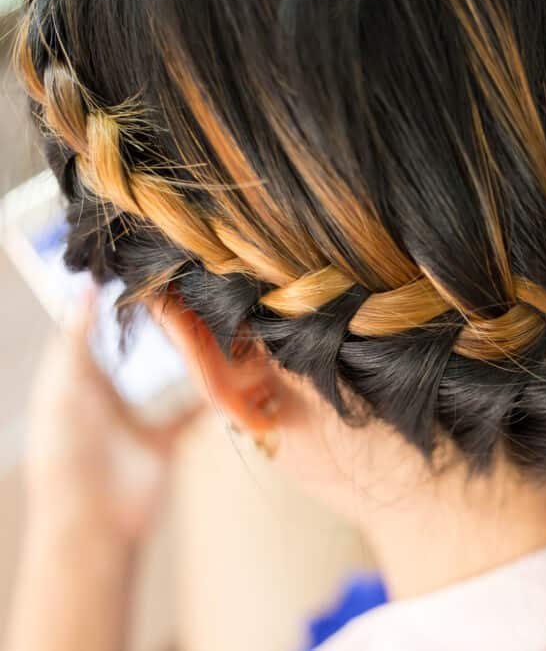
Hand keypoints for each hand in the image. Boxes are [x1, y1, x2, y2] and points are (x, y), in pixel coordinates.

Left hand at [24, 290, 197, 548]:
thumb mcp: (65, 384)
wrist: (92, 518)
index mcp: (78, 377)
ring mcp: (138, 417)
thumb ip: (77, 337)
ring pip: (171, 377)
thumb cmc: (68, 450)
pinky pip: (192, 414)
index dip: (120, 301)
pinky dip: (214, 399)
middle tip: (196, 292)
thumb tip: (86, 285)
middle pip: (142, 349)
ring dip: (194, 357)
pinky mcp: (163, 441)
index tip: (150, 270)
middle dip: (166, 324)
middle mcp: (109, 392)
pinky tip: (238, 378)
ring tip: (220, 328)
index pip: (100, 328)